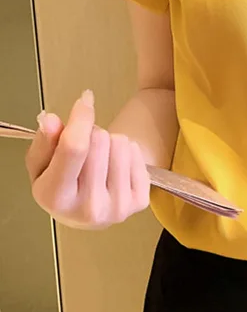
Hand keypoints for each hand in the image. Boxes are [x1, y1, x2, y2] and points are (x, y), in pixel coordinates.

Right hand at [25, 90, 149, 229]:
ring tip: (101, 159)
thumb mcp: (41, 166)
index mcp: (56, 199)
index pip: (75, 147)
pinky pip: (136, 152)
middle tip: (86, 146)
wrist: (89, 211)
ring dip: (110, 142)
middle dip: (92, 134)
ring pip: (120, 143)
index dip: (81, 118)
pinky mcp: (140, 201)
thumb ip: (44, 142)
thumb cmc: (62, 184)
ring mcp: (117, 207)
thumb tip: (51, 120)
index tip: (85, 100)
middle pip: (99, 140)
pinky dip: (127, 152)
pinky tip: (116, 167)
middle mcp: (88, 208)